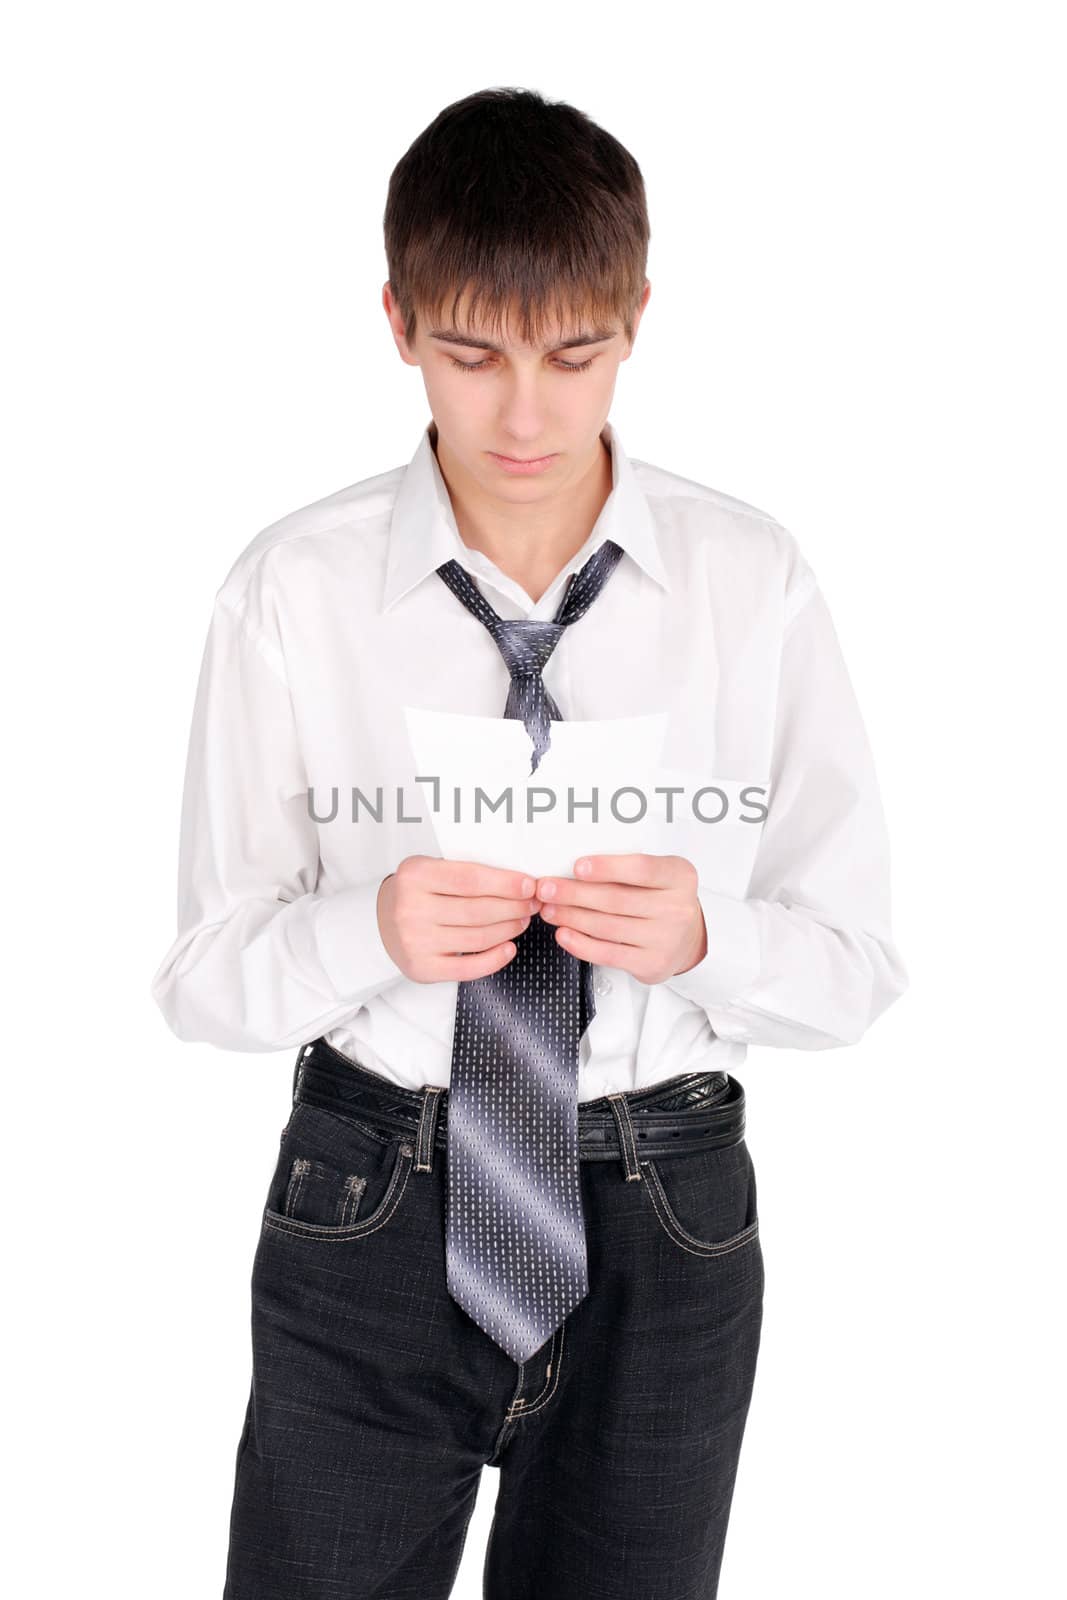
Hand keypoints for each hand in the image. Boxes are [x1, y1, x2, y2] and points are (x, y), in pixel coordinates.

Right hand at [376, 856, 542, 982]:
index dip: (505, 883)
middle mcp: (411, 908)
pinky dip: (494, 959)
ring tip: (522, 920)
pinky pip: (468, 968)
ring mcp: (416, 941)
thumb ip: (464, 872)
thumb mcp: (430, 870)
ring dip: (508, 929)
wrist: (380, 923)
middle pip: (478, 910)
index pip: (470, 879)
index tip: (528, 885)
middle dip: (514, 907)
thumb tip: (516, 881)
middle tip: (532, 903)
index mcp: (415, 875)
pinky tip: (509, 947)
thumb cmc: (416, 894)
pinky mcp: (422, 968)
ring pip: (478, 938)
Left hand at [535, 854, 706, 984]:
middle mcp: (677, 908)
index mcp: (679, 877)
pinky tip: (564, 934)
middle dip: (574, 893)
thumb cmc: (663, 900)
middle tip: (547, 889)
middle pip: (616, 899)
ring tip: (549, 909)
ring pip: (607, 926)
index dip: (607, 868)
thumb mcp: (659, 876)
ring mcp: (666, 939)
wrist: (689, 939)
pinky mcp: (652, 963)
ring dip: (571, 917)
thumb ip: (628, 870)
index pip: (641, 869)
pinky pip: (608, 954)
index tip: (577, 867)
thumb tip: (575, 870)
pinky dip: (581, 944)